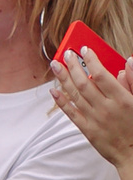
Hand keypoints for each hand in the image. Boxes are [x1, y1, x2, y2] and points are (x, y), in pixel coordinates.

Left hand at [54, 47, 132, 168]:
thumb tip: (128, 62)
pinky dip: (61, 101)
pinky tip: (54, 90)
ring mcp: (95, 120)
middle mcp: (106, 108)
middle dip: (73, 66)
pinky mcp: (87, 130)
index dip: (91, 60)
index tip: (84, 49)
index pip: (102, 75)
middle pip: (84, 83)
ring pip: (75, 96)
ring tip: (55, 65)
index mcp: (123, 99)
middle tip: (65, 54)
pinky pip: (71, 113)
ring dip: (63, 79)